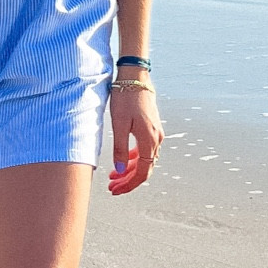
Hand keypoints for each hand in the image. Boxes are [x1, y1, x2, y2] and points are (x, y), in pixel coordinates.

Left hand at [107, 80, 160, 195]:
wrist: (135, 77)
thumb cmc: (125, 98)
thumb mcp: (119, 124)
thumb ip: (119, 149)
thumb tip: (119, 171)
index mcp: (149, 140)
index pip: (142, 172)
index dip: (129, 184)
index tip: (116, 190)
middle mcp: (156, 139)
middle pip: (144, 169)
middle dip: (128, 181)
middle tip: (112, 188)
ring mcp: (155, 133)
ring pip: (144, 160)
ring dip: (129, 170)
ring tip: (113, 177)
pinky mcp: (151, 127)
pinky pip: (144, 150)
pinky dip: (133, 159)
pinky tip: (122, 162)